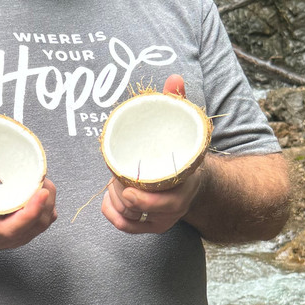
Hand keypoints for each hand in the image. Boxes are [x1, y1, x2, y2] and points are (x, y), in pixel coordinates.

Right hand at [0, 128, 57, 253]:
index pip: (18, 225)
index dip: (33, 209)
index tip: (41, 189)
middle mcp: (5, 238)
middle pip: (38, 222)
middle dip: (45, 198)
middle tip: (41, 173)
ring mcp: (14, 239)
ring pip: (43, 223)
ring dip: (48, 203)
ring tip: (43, 180)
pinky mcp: (19, 235)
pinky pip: (40, 224)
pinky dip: (46, 210)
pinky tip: (43, 193)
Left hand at [101, 74, 205, 234]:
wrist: (197, 179)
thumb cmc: (186, 151)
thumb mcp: (186, 128)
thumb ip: (178, 104)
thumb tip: (174, 78)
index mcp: (184, 187)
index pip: (164, 203)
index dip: (142, 199)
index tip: (126, 186)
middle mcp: (175, 208)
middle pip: (139, 209)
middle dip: (120, 193)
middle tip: (115, 176)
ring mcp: (163, 219)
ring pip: (129, 218)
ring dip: (115, 201)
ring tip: (113, 183)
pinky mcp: (151, 226)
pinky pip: (126, 227)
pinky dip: (112, 215)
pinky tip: (107, 201)